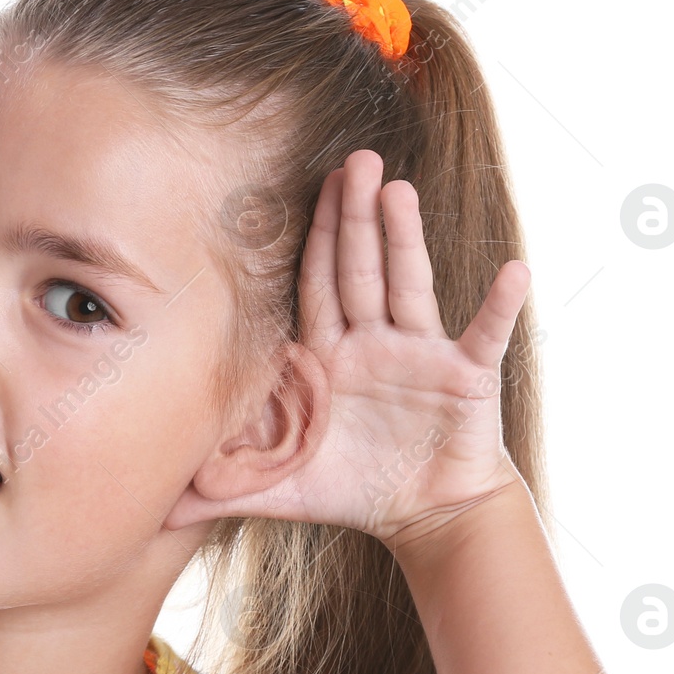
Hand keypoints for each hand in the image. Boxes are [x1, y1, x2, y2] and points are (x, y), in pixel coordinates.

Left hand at [168, 149, 531, 550]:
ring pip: (410, 286)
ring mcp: (421, 354)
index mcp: (328, 355)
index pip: (315, 286)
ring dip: (406, 240)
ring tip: (399, 191)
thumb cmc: (352, 488)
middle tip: (353, 159)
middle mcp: (374, 342)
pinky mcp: (466, 377)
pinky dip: (501, 306)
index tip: (301, 187)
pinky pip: (486, 335)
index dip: (310, 238)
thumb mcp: (282, 488)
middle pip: (359, 270)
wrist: (425, 515)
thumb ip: (223, 490)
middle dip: (353, 216)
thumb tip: (159, 513)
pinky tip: (514, 272)